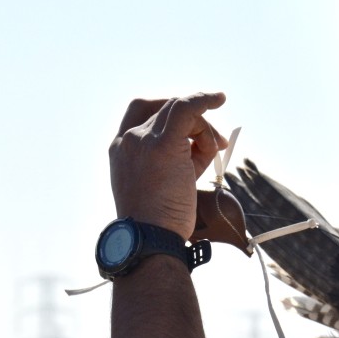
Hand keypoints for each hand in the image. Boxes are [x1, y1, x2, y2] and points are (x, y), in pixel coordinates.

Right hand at [109, 92, 226, 238]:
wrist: (151, 239)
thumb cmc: (159, 222)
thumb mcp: (159, 184)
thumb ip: (173, 160)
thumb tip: (205, 145)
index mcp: (119, 148)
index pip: (142, 111)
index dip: (167, 111)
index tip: (189, 125)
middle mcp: (128, 140)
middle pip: (167, 111)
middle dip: (194, 123)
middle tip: (214, 145)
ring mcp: (143, 140)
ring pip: (180, 113)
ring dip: (203, 129)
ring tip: (213, 154)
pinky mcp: (163, 145)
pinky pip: (186, 108)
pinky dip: (204, 99)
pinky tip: (219, 98)